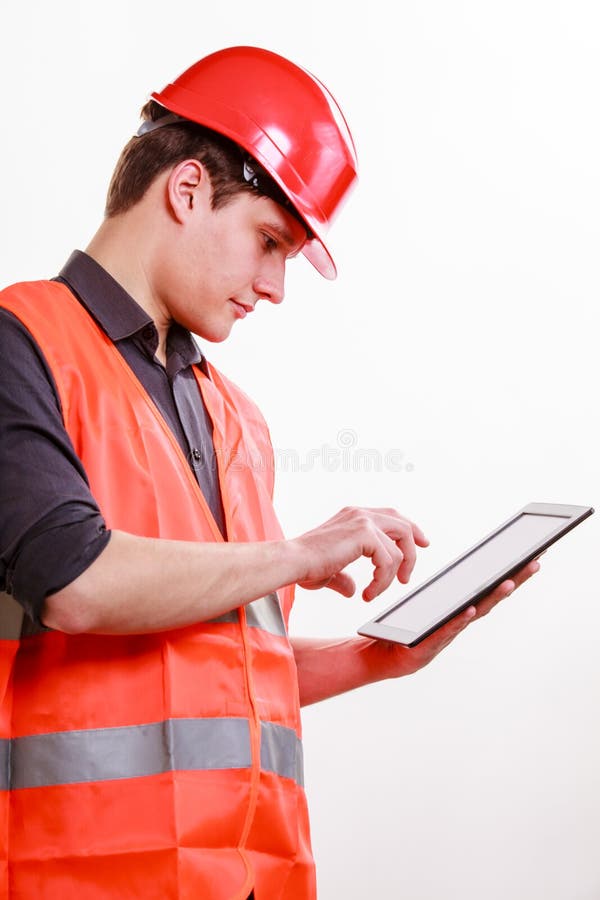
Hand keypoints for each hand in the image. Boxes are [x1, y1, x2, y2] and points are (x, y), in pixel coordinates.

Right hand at [291, 506, 428, 600]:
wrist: (292, 561)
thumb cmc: (304, 566)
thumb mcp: (330, 572)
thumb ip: (344, 578)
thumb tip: (353, 589)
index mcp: (353, 516)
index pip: (390, 516)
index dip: (409, 528)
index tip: (421, 543)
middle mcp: (360, 513)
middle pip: (402, 524)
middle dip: (414, 547)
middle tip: (409, 574)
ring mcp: (363, 521)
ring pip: (398, 549)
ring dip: (391, 576)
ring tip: (375, 592)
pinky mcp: (365, 534)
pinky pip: (389, 561)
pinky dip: (382, 581)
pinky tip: (368, 592)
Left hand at [370, 559, 540, 677]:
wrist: (383, 654)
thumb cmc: (408, 629)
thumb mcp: (430, 606)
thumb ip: (447, 592)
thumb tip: (465, 568)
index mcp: (459, 610)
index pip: (489, 589)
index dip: (511, 575)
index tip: (530, 556)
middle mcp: (458, 622)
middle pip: (491, 599)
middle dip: (514, 581)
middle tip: (533, 563)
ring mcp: (447, 634)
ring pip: (474, 613)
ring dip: (493, 598)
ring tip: (508, 582)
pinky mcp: (428, 646)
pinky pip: (447, 629)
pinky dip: (460, 619)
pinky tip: (470, 608)